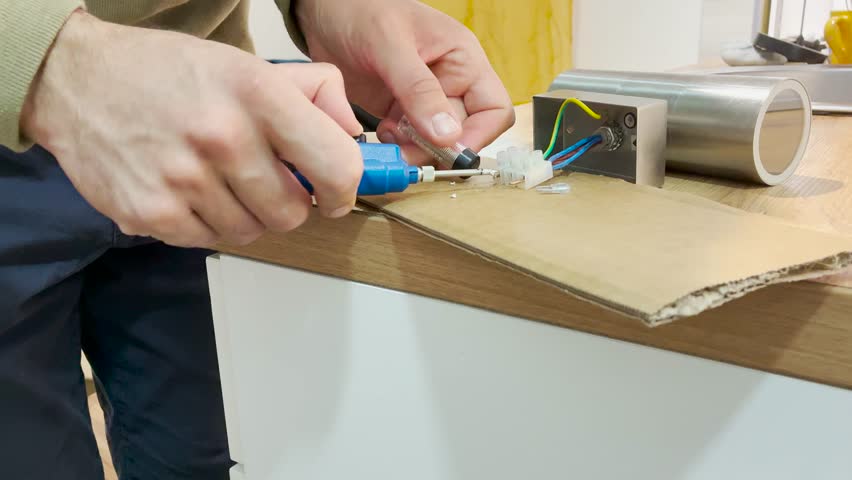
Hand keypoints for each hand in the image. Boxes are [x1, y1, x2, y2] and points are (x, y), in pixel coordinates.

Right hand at [21, 10, 362, 247]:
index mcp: (257, 93)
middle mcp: (222, 137)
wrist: (77, 79)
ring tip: (220, 181)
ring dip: (246, 215)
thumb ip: (313, 92)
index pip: (336, 166)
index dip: (344, 189)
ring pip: (251, 233)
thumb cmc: (169, 72)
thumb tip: (353, 133)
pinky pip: (207, 241)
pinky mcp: (150, 212)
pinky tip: (190, 192)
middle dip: (288, 203)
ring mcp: (183, 179)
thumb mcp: (247, 64)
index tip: (335, 193)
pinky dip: (207, 224)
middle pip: (292, 213)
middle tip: (266, 182)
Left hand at [295, 0, 514, 164]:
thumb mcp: (390, 46)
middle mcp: (449, 81)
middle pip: (462, 132)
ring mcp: (423, 98)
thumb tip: (447, 135)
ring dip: (415, 149)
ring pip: (435, 141)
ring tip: (389, 139)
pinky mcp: (399, 110)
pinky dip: (397, 145)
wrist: (321, 11)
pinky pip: (409, 139)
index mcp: (462, 59)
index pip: (494, 109)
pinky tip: (380, 134)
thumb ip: (419, 90)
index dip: (478, 136)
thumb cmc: (359, 9)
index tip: (449, 151)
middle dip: (437, 148)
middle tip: (409, 152)